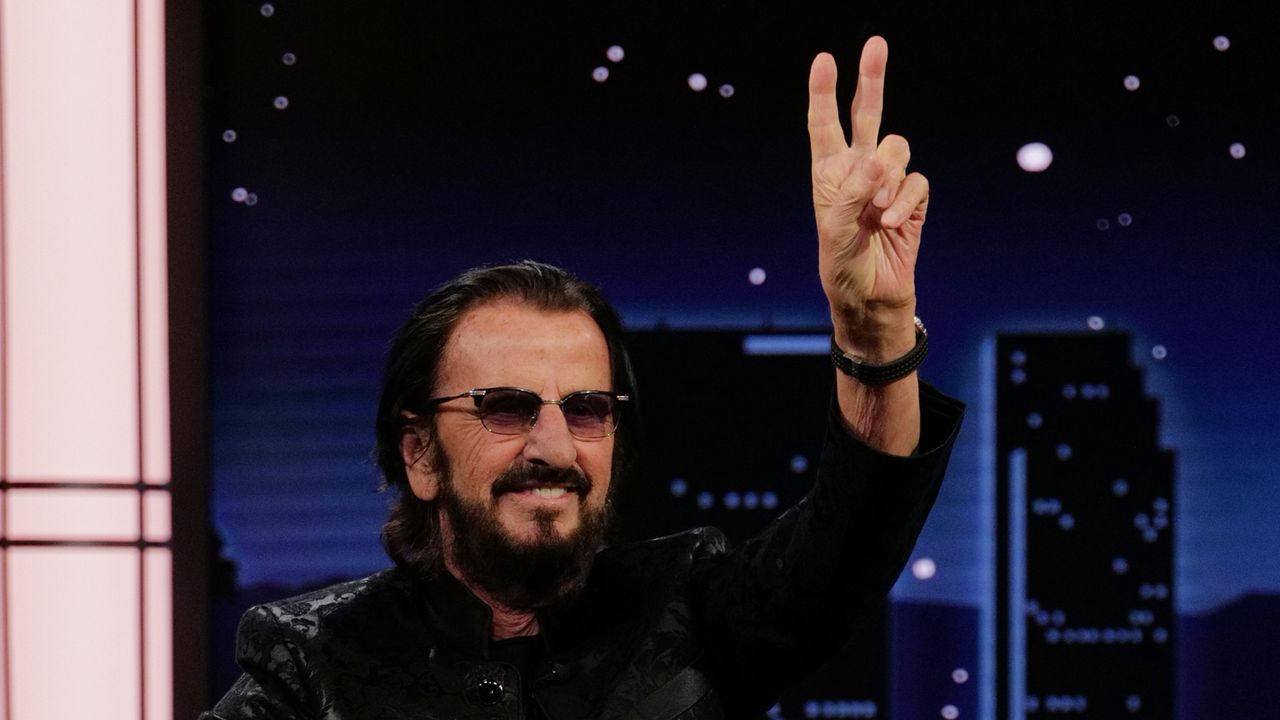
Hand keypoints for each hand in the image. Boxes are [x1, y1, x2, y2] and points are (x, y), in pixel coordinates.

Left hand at [808, 36, 927, 359]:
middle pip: (867, 114)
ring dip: (888, 179)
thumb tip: (880, 160)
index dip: (824, 92)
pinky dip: (905, 201)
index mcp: (829, 172)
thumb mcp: (835, 228)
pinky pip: (917, 182)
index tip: (824, 60)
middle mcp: (858, 170)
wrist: (871, 297)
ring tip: (875, 213)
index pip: (824, 124)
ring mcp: (888, 183)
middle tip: (876, 42)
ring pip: (898, 149)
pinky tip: (892, 223)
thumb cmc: (841, 264)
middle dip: (872, 78)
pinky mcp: (914, 199)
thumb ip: (853, 190)